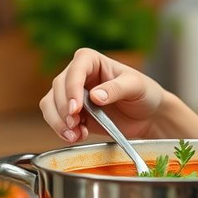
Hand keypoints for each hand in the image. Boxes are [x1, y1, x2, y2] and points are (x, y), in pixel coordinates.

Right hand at [39, 47, 165, 142]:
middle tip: (75, 124)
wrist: (147, 116)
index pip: (76, 69)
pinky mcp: (72, 113)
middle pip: (58, 88)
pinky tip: (77, 136)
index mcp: (92, 61)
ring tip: (74, 135)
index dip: (72, 88)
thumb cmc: (144, 93)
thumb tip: (94, 96)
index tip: (75, 108)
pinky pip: (55, 120)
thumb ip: (116, 89)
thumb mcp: (135, 87)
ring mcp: (72, 94)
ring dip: (58, 121)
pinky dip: (61, 130)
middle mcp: (78, 75)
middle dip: (62, 109)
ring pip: (50, 104)